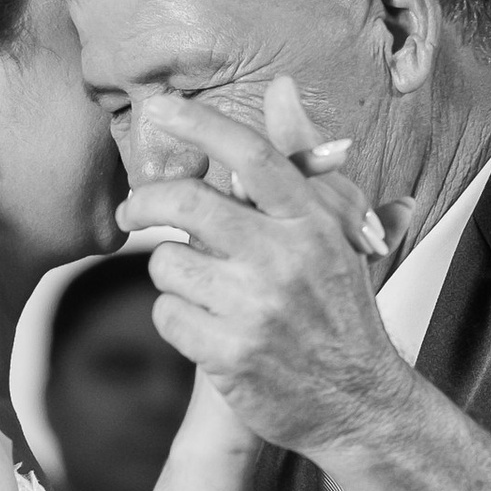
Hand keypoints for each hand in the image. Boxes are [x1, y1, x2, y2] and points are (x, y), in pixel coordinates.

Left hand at [121, 83, 413, 462]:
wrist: (358, 402)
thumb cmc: (338, 307)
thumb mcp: (334, 229)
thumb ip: (302, 159)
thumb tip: (282, 88)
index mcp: (312, 223)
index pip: (252, 155)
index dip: (200, 124)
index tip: (161, 108)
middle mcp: (285, 260)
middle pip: (187, 205)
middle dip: (145, 202)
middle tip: (132, 211)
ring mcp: (255, 309)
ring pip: (168, 264)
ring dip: (173, 274)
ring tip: (204, 289)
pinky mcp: (229, 354)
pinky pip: (166, 315)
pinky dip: (176, 319)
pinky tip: (206, 327)